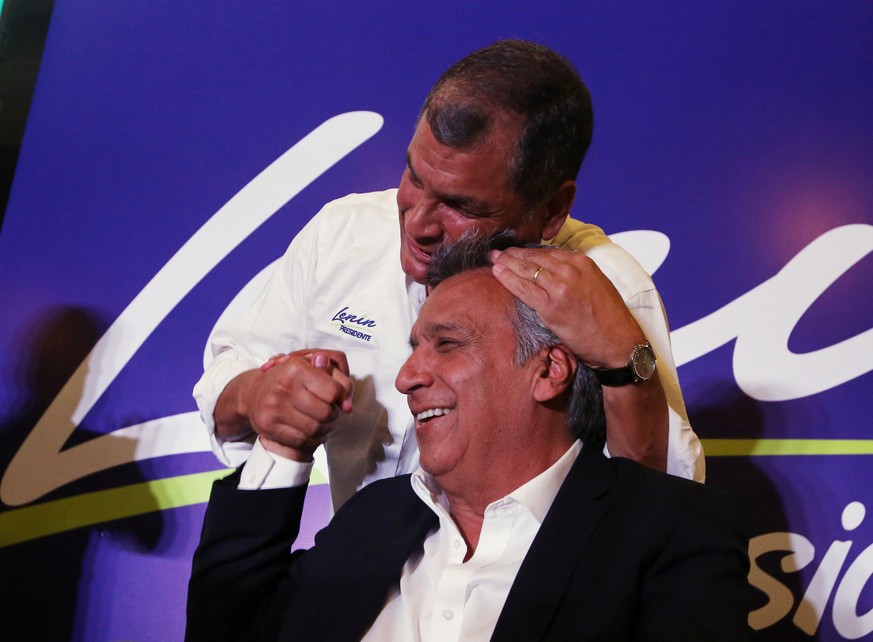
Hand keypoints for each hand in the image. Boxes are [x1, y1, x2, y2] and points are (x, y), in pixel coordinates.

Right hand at [240, 349, 353, 460]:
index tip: (337, 400)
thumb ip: (334, 379)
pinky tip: (311, 433)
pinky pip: (301, 440)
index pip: (334, 391)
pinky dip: (311, 440)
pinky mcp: (268, 426)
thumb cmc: (288, 380)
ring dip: (324, 429)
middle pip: (326, 412)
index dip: (340, 398)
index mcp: (296, 368)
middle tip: (329, 413)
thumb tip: (348, 405)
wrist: (253, 393)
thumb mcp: (309, 369)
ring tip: (321, 423)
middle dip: (332, 415)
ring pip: (315, 429)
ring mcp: (274, 407)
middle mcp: (284, 386)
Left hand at [489, 247, 645, 367]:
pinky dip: (507, 279)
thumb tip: (554, 272)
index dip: (528, 251)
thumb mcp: (596, 285)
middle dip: (513, 254)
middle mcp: (571, 270)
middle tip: (497, 252)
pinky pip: (523, 288)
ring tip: (493, 259)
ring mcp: (560, 287)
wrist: (619, 342)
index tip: (515, 251)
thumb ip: (576, 275)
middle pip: (534, 257)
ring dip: (506, 263)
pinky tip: (497, 273)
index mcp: (582, 263)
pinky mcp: (551, 307)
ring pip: (526, 270)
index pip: (547, 252)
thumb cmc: (609, 318)